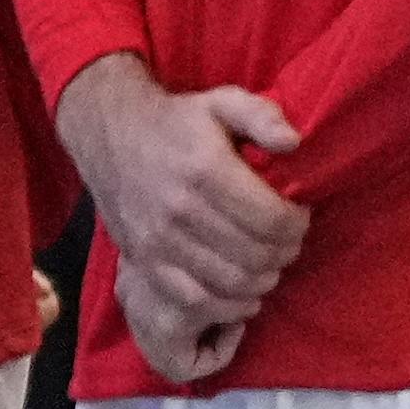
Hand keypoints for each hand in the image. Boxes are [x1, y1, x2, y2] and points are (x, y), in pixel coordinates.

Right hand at [57, 58, 312, 377]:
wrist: (110, 136)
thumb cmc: (176, 122)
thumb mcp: (221, 102)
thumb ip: (262, 116)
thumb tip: (293, 143)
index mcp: (205, 169)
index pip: (271, 219)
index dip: (297, 225)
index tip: (299, 216)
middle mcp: (181, 210)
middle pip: (256, 256)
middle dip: (285, 253)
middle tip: (288, 243)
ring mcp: (160, 242)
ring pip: (232, 284)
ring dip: (263, 281)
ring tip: (269, 264)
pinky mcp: (146, 264)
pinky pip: (197, 302)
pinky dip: (229, 306)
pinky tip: (243, 293)